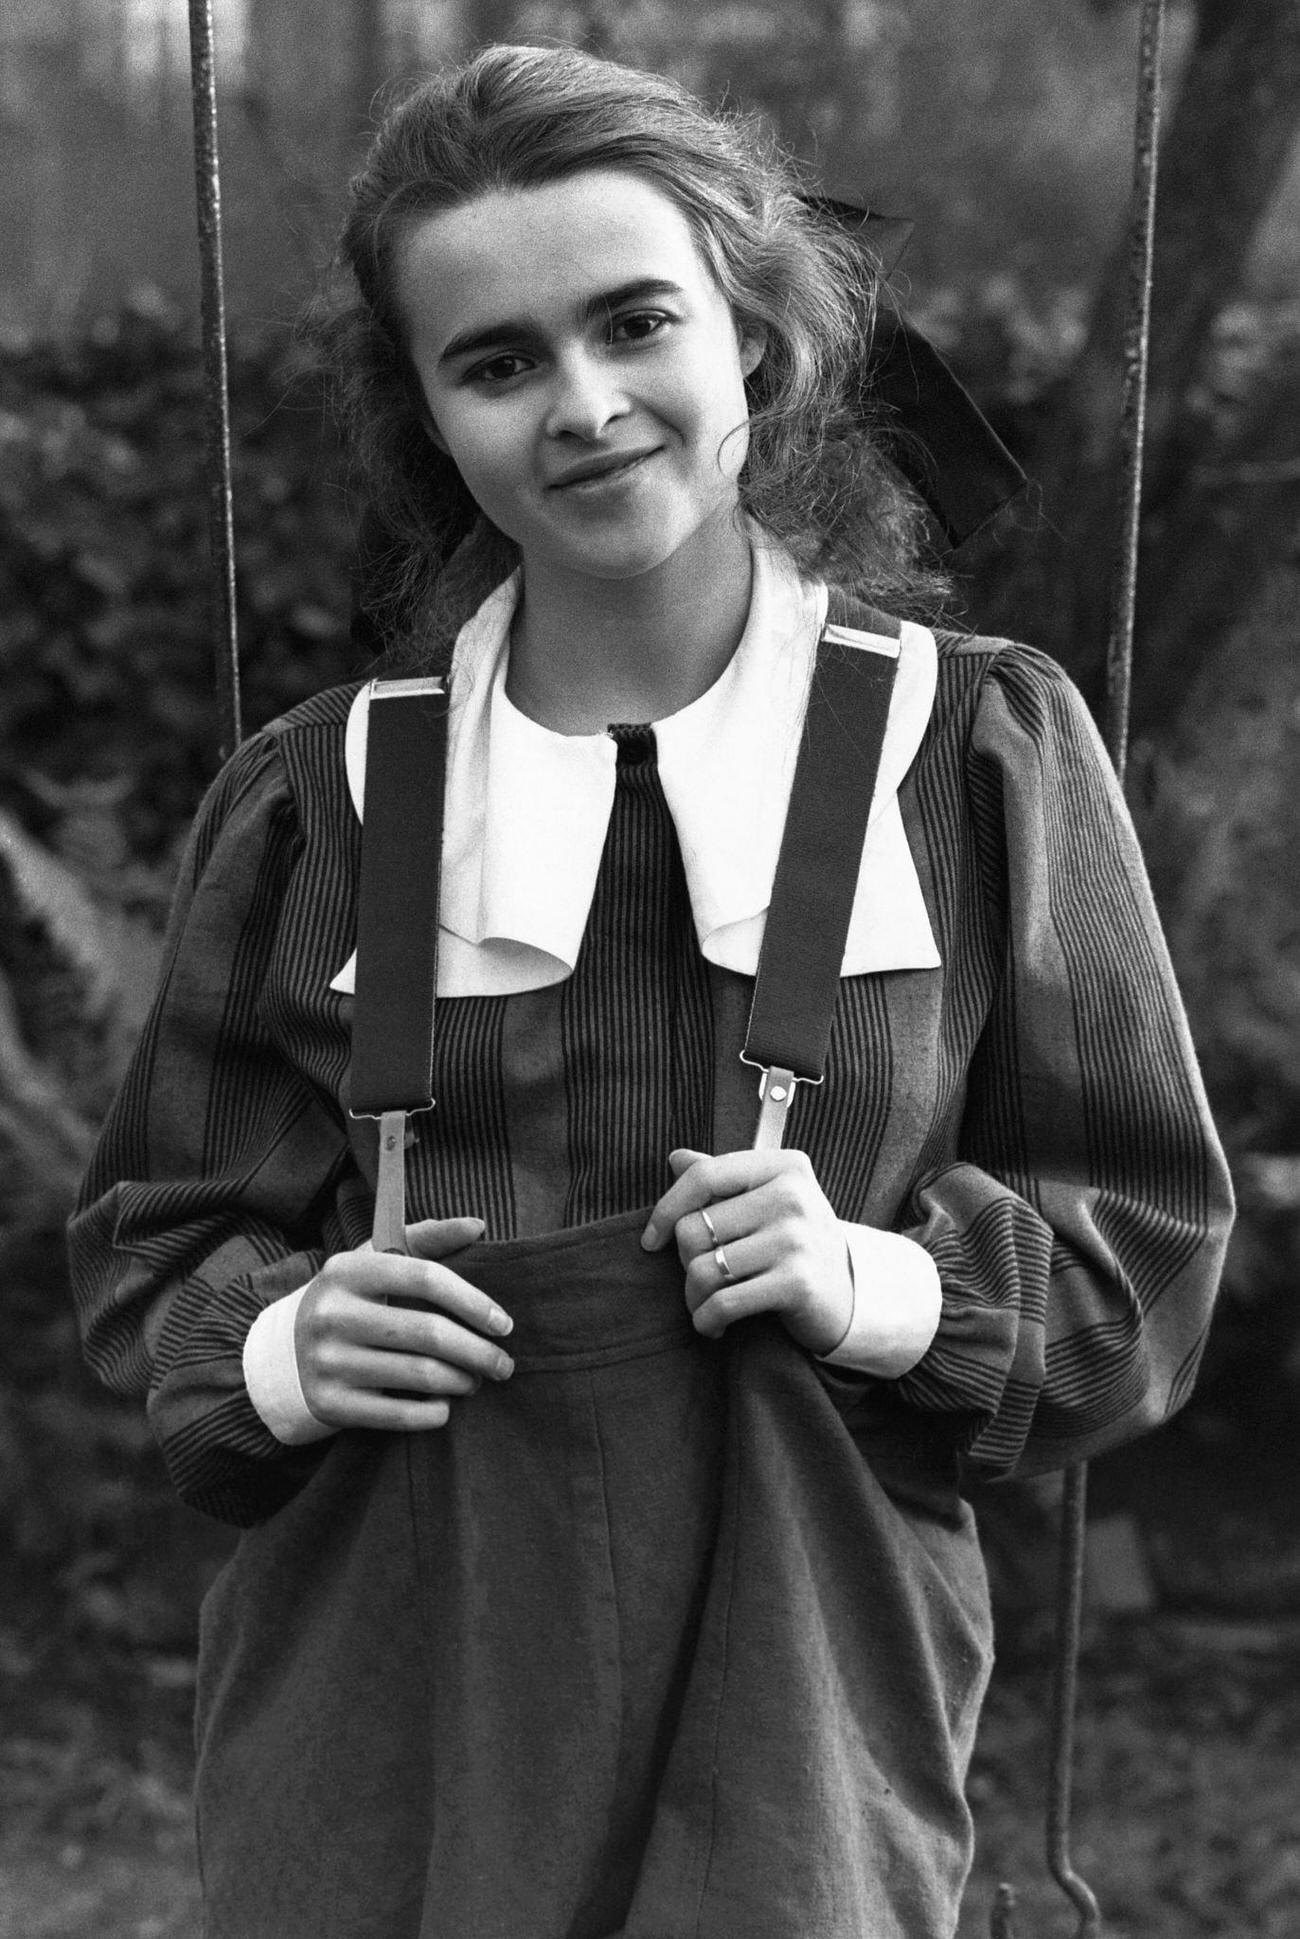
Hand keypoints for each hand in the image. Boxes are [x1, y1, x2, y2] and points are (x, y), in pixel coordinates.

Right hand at [294, 1217, 513, 1431]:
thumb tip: (477, 1225)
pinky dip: (434, 1413)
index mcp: (348, 1270)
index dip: (473, 1300)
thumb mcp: (375, 1261)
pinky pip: (399, 1414)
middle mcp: (333, 1313)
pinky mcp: (330, 1403)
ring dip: (462, 1381)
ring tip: (476, 1380)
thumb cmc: (351, 1301)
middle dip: (479, 1351)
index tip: (503, 1323)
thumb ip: (426, 1239)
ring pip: (420, 1375)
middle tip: (503, 1364)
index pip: (426, 1277)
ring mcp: (327, 1361)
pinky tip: (445, 1405)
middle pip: (429, 1332)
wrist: (284, 1355)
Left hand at [641, 1148, 853, 1354]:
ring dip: (693, 1298)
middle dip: (685, 1262)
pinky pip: (723, 1303)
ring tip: (705, 1304)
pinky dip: (708, 1321)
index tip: (651, 1240)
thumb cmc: (796, 1243)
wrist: (850, 1295)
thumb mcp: (768, 1201)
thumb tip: (675, 1158)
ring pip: (703, 1269)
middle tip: (702, 1278)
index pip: (703, 1176)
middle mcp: (792, 1196)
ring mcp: (796, 1239)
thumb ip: (724, 1179)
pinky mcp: (797, 1283)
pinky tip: (714, 1325)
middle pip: (695, 1227)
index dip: (666, 1209)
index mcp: (783, 1167)